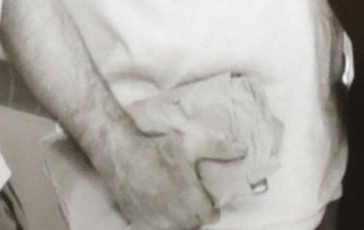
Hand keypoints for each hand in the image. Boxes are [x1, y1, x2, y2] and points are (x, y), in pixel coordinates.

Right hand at [104, 127, 245, 229]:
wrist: (121, 154)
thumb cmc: (157, 147)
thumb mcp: (190, 142)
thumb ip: (218, 147)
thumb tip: (243, 148)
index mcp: (191, 200)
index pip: (211, 215)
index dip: (210, 204)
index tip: (205, 194)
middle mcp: (176, 217)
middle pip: (194, 224)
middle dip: (195, 213)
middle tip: (190, 196)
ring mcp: (157, 224)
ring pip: (177, 229)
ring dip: (179, 219)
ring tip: (175, 202)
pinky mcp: (140, 224)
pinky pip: (157, 229)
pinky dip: (161, 222)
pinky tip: (158, 207)